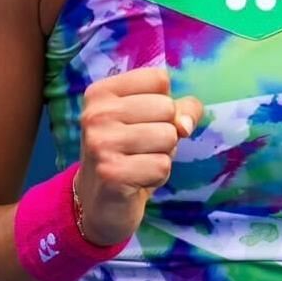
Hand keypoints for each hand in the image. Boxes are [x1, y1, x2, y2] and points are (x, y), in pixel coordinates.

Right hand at [73, 67, 201, 245]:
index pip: (158, 79)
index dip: (164, 103)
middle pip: (166, 108)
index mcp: (101, 93)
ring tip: (139, 163)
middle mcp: (96, 113)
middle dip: (165, 132)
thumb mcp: (152, 122)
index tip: (143, 122)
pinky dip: (157, 177)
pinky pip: (162, 166)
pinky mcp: (111, 172)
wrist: (99, 201)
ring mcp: (100, 143)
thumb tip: (186, 124)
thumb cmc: (130, 153)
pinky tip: (137, 180)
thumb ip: (179, 110)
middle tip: (141, 148)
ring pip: (168, 136)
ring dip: (162, 155)